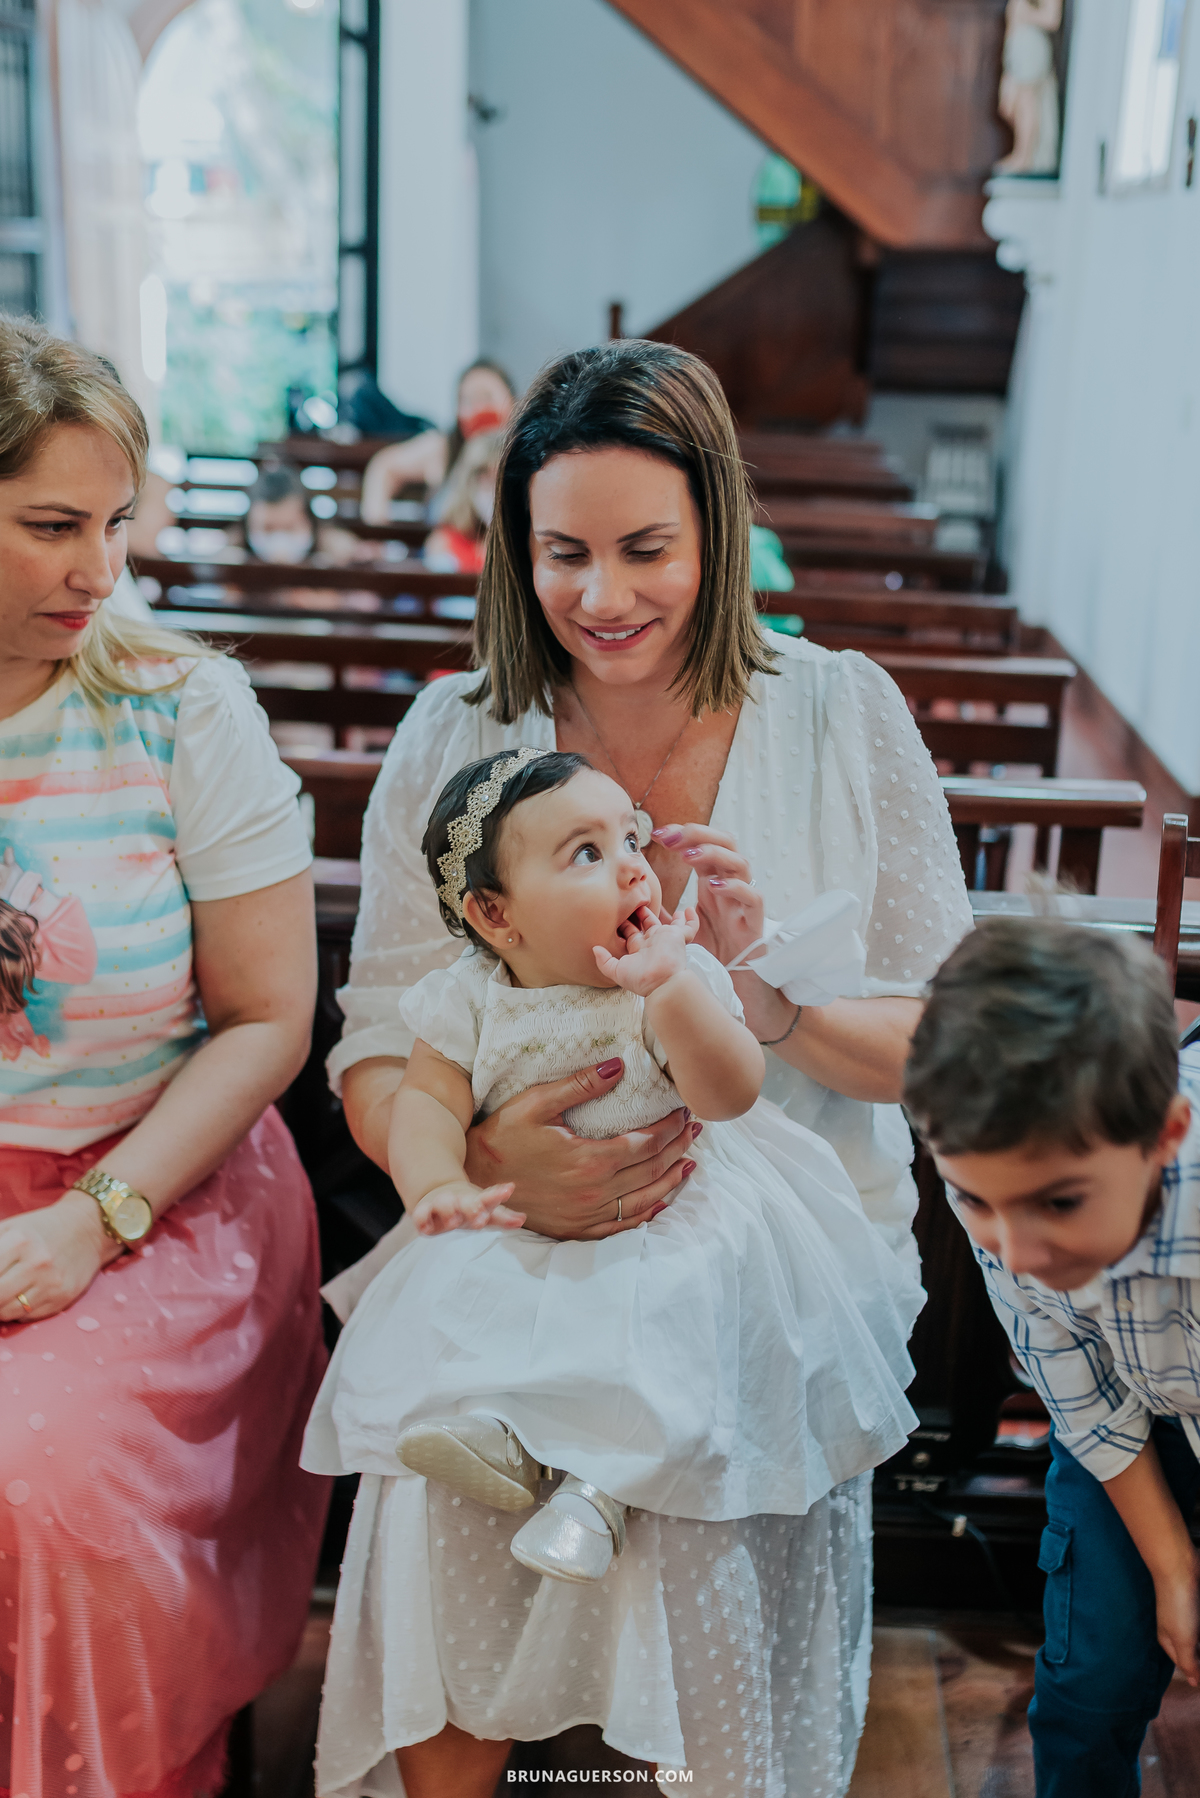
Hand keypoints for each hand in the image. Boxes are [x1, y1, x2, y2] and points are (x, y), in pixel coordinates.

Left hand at [0, 1191, 119, 1321]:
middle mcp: (37, 1262)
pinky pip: (28, 1315)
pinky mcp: (63, 1297)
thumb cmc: (41, 1228)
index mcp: (19, 1240)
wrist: (89, 1228)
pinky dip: (18, 1311)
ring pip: (8, 1311)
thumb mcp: (9, 1228)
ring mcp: (52, 1282)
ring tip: (4, 1293)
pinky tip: (20, 1297)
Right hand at [411, 1180, 522, 1236]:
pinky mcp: (424, 1211)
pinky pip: (420, 1215)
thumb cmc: (468, 1207)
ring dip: (448, 1211)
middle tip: (480, 1217)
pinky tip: (427, 1229)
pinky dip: (422, 1220)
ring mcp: (441, 1204)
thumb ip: (504, 1217)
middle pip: (466, 1202)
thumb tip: (522, 1219)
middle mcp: (459, 1201)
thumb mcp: (486, 1211)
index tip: (509, 1189)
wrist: (439, 1193)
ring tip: (453, 1223)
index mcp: (477, 1201)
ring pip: (443, 1204)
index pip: (490, 1198)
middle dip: (472, 1208)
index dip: (498, 1195)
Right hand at [463, 1060, 699, 1240]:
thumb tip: (618, 1066)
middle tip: (695, 1130)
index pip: (645, 1144)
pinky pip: (623, 1225)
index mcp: (589, 1160)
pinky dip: (648, 1212)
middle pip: (651, 1171)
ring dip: (671, 1180)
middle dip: (678, 1148)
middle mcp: (593, 1192)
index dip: (670, 1128)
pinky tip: (660, 1201)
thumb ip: (579, 1085)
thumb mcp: (535, 1103)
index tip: (684, 1112)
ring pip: (644, 1200)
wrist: (472, 1182)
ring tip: (690, 1162)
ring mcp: (586, 1216)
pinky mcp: (576, 1229)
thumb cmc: (501, 1138)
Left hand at [594, 903, 696, 994]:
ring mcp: (666, 939)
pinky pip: (689, 927)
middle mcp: (652, 943)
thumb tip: (595, 949)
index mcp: (638, 950)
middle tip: (636, 902)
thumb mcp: (616, 971)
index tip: (618, 914)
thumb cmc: (640, 979)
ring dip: (667, 917)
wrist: (661, 982)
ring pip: (669, 925)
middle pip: (647, 925)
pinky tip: (689, 910)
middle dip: (642, 914)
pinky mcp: (678, 937)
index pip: (631, 934)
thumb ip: (604, 961)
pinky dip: (692, 919)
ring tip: (669, 908)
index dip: (625, 925)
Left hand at [650, 824, 763, 968]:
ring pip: (740, 862)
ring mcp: (743, 898)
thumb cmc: (711, 946)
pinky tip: (714, 887)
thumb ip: (664, 914)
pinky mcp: (754, 918)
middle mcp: (729, 882)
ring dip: (714, 854)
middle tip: (671, 838)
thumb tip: (640, 906)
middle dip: (698, 834)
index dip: (681, 835)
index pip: (701, 846)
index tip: (656, 834)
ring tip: (688, 857)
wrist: (733, 972)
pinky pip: (752, 895)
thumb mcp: (680, 926)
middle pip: (723, 842)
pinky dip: (734, 887)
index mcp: (711, 879)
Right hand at [1154, 1557, 1199, 1685]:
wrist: (1179, 1567)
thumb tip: (1195, 1684)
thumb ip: (1189, 1663)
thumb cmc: (1178, 1605)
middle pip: (1197, 1653)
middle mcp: (1180, 1631)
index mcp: (1171, 1642)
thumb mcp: (1182, 1639)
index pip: (1188, 1667)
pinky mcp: (1198, 1606)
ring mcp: (1190, 1618)